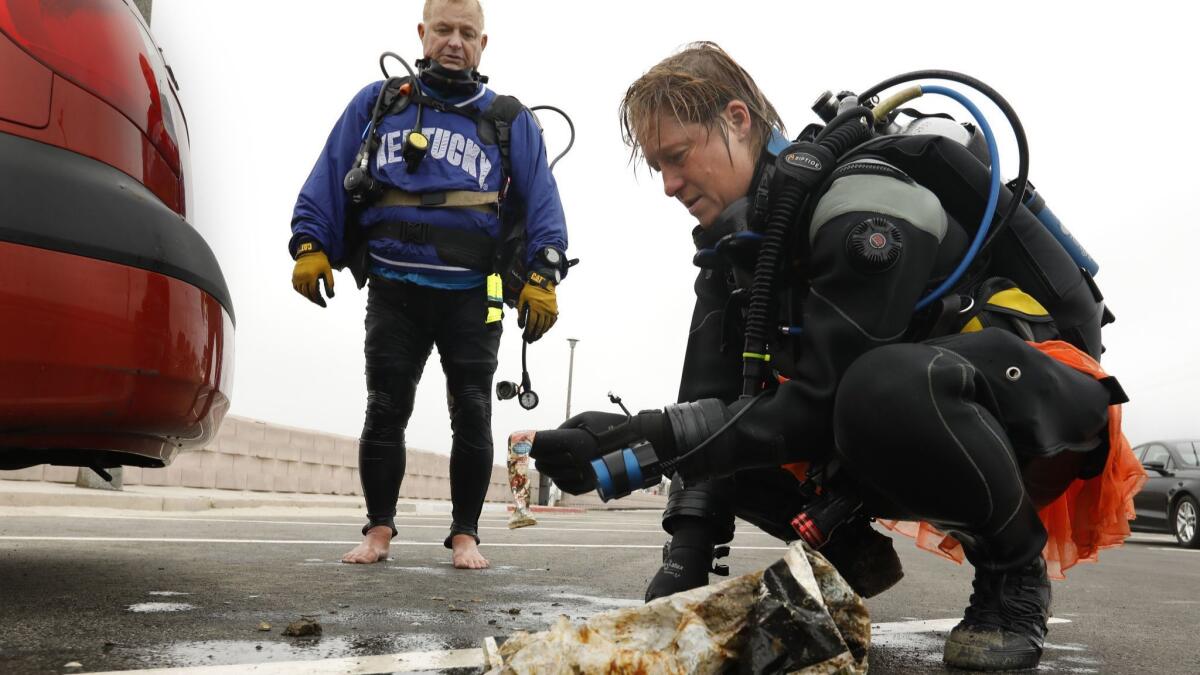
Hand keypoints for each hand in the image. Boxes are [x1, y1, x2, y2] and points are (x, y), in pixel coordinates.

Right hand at [292, 250, 334, 306]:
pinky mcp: (293, 277)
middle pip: (308, 294)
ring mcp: (296, 277)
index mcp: (311, 275)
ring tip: (317, 298)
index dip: (319, 300)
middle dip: (315, 300)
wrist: (309, 253)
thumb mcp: (328, 272)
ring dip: (309, 297)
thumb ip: (330, 284)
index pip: (314, 292)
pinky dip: (303, 292)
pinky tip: (309, 293)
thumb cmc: (321, 263)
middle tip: (322, 304)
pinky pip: (297, 288)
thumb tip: (331, 297)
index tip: (325, 305)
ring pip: (302, 292)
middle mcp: (302, 277)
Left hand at [517, 272, 556, 341]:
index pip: (531, 324)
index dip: (528, 332)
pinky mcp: (554, 310)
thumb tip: (521, 326)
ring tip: (536, 338)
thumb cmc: (530, 290)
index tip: (524, 337)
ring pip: (546, 326)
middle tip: (530, 340)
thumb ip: (521, 313)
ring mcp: (550, 311)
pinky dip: (547, 328)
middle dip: (534, 335)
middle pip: (539, 327)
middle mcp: (544, 310)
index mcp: (535, 307)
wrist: (543, 282)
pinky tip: (543, 331)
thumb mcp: (522, 299)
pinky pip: (552, 322)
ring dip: (540, 333)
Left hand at [529, 410, 666, 494]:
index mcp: (572, 441)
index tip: (517, 438)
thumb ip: (561, 429)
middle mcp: (576, 461)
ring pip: (552, 473)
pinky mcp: (590, 486)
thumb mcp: (584, 418)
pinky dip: (559, 478)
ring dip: (545, 465)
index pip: (540, 442)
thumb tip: (546, 440)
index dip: (526, 440)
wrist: (638, 444)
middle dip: (537, 452)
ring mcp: (583, 476)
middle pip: (543, 459)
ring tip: (545, 459)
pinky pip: (565, 485)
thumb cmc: (610, 426)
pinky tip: (559, 471)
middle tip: (534, 447)